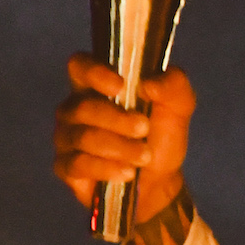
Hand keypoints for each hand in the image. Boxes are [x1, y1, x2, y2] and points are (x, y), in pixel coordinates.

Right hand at [54, 54, 195, 217]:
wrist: (160, 179)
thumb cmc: (161, 135)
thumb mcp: (179, 105)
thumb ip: (173, 84)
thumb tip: (148, 84)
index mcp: (98, 84)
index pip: (79, 65)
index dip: (95, 72)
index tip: (120, 86)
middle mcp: (75, 107)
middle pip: (83, 107)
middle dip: (118, 120)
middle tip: (144, 128)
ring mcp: (67, 137)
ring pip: (83, 137)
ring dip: (120, 147)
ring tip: (144, 155)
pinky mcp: (65, 166)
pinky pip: (78, 164)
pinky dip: (107, 168)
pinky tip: (127, 172)